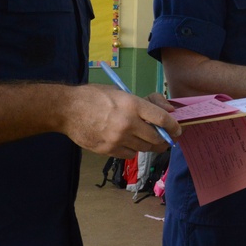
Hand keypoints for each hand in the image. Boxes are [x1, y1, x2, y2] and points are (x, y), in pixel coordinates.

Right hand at [62, 84, 180, 157]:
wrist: (67, 110)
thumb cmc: (95, 96)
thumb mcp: (121, 91)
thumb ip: (146, 102)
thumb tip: (168, 111)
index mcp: (132, 105)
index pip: (162, 119)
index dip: (173, 126)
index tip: (177, 130)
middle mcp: (128, 123)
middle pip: (156, 138)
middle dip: (164, 139)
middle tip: (166, 138)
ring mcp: (118, 139)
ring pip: (144, 148)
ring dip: (149, 145)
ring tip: (148, 139)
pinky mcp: (109, 150)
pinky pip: (130, 154)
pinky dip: (134, 149)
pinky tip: (130, 142)